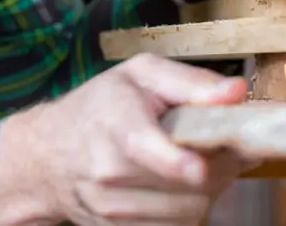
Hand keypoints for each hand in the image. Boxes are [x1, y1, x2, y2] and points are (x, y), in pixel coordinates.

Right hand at [5, 54, 251, 224]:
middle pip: (186, 186)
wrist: (48, 154)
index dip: (175, 161)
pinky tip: (180, 184)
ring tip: (200, 162)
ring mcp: (112, 208)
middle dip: (221, 168)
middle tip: (228, 146)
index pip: (143, 147)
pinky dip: (189, 207)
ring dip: (209, 191)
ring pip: (189, 212)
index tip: (197, 167)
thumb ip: (190, 82)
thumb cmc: (101, 106)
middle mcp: (109, 171)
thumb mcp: (140, 74)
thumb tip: (237, 93)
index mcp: (116, 122)